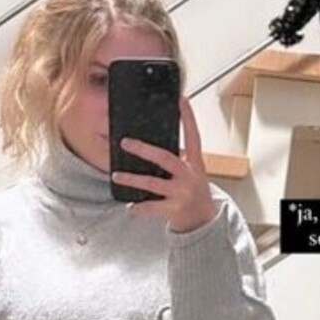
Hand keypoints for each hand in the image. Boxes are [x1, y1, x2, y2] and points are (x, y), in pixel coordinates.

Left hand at [112, 95, 219, 233]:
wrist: (204, 220)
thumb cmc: (194, 191)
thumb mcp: (193, 171)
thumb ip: (179, 158)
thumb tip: (153, 144)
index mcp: (196, 162)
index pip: (193, 136)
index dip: (189, 118)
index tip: (181, 100)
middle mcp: (189, 175)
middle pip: (165, 158)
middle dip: (144, 150)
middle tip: (125, 142)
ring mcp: (182, 192)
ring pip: (153, 183)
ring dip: (133, 179)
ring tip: (116, 175)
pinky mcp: (175, 209)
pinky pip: (153, 207)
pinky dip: (140, 207)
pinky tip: (130, 206)